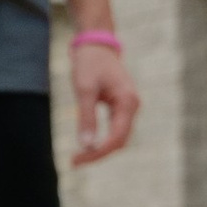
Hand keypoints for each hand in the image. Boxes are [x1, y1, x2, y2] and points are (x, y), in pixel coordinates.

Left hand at [70, 33, 138, 163]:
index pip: (117, 137)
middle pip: (119, 140)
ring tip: (78, 157)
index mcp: (128, 102)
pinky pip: (114, 129)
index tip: (78, 159)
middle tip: (74, 162)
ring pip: (118, 136)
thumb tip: (86, 145)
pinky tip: (87, 145)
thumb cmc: (90, 63)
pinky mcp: (121, 106)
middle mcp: (132, 106)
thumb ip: (86, 117)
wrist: (96, 44)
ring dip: (100, 148)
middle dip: (98, 153)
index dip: (98, 152)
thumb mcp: (84, 89)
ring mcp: (128, 106)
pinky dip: (101, 139)